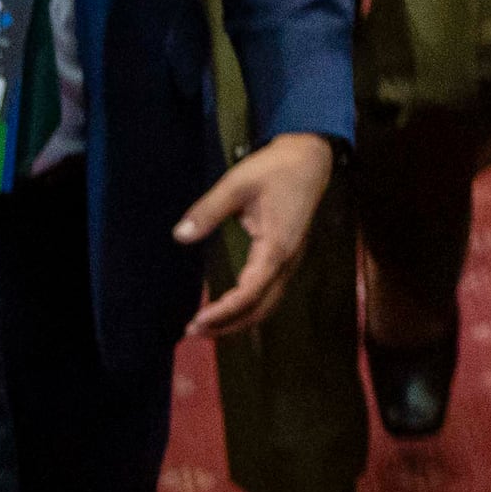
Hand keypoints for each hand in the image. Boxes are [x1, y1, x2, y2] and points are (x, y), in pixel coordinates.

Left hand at [176, 132, 336, 339]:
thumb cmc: (274, 169)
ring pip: (267, 305)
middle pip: (260, 308)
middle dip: (228, 325)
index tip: (198, 321)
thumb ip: (208, 210)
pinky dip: (247, 308)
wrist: (309, 159)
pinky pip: (269, 293)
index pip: (251, 291)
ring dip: (238, 321)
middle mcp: (286, 261)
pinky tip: (226, 311)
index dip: (225, 311)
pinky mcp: (286, 258)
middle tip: (193, 332)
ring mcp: (289, 262)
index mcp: (276, 246)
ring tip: (205, 329)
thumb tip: (180, 235)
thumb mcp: (237, 184)